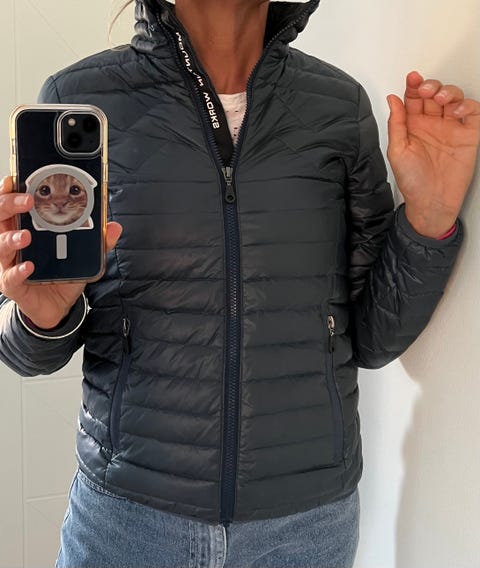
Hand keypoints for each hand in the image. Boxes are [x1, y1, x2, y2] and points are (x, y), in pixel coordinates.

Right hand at [0, 176, 122, 328]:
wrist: (57, 305)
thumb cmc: (61, 272)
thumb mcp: (83, 254)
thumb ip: (98, 241)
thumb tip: (114, 227)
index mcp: (24, 226)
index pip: (10, 203)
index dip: (9, 190)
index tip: (15, 178)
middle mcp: (11, 241)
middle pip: (0, 217)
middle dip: (9, 205)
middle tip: (26, 200)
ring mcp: (8, 262)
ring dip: (11, 238)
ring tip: (25, 236)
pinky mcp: (12, 283)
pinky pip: (10, 276)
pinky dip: (18, 270)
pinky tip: (29, 266)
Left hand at [387, 71, 479, 237]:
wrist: (431, 202)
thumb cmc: (412, 181)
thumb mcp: (397, 150)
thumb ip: (396, 123)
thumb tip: (392, 99)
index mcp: (413, 127)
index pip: (414, 99)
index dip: (413, 86)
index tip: (412, 78)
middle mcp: (433, 125)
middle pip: (434, 95)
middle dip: (431, 86)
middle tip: (426, 89)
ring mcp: (451, 129)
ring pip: (454, 99)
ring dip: (448, 93)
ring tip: (440, 99)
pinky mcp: (468, 135)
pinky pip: (472, 113)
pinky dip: (467, 106)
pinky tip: (456, 111)